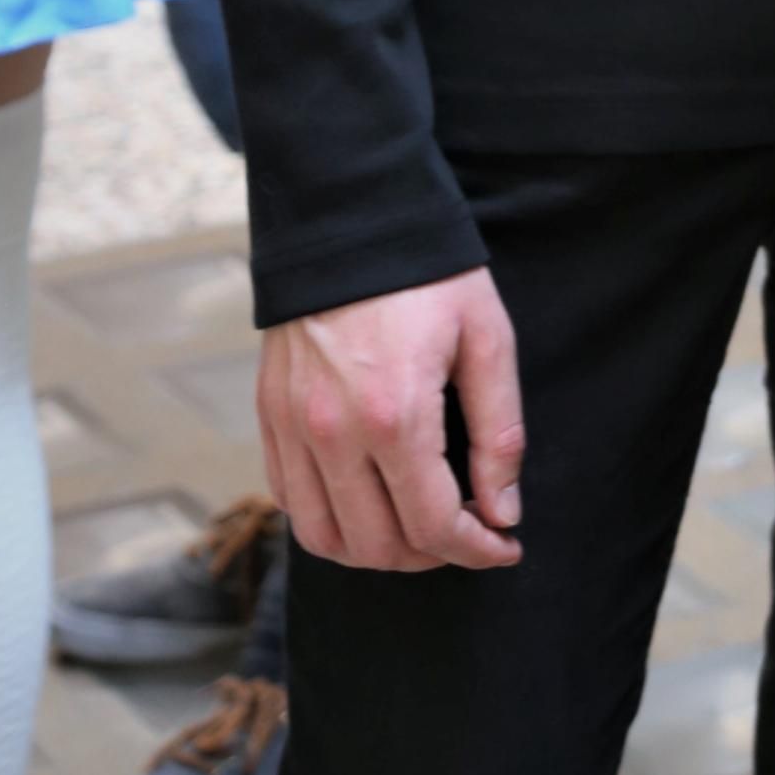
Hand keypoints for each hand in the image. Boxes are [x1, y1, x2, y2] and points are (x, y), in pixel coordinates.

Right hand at [257, 267, 524, 574]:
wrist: (349, 218)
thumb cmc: (429, 275)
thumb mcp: (486, 339)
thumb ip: (499, 432)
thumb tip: (503, 511)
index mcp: (394, 416)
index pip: (433, 525)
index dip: (477, 549)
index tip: (505, 546)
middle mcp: (332, 434)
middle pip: (377, 546)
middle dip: (431, 556)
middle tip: (467, 534)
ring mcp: (292, 428)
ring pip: (324, 537)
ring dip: (375, 551)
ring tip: (417, 529)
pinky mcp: (269, 416)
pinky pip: (290, 500)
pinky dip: (329, 520)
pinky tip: (367, 501)